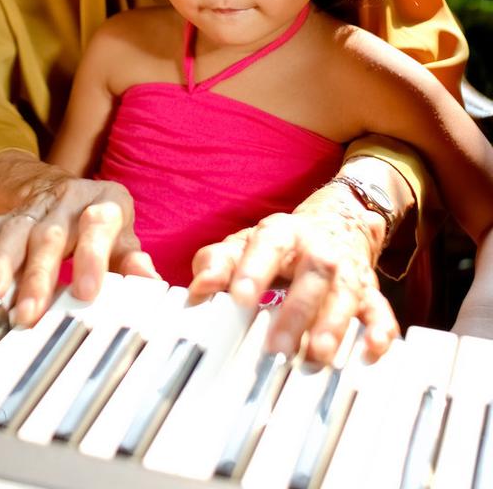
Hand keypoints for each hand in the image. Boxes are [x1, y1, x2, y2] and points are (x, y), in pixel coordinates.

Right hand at [0, 150, 158, 325]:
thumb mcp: (125, 234)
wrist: (73, 189)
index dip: (93, 258)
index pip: (99, 227)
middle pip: (50, 237)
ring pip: (14, 233)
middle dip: (38, 275)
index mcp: (103, 204)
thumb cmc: (103, 220)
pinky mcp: (6, 215)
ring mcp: (33, 208)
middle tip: (28, 312)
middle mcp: (65, 202)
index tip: (87, 292)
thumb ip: (132, 258)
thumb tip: (151, 283)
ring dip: (0, 264)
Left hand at [189, 197, 398, 362]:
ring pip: (347, 294)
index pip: (269, 245)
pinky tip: (371, 353)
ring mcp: (348, 271)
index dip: (255, 269)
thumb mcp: (246, 244)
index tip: (240, 298)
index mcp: (283, 233)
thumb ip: (218, 264)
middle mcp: (319, 250)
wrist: (337, 221)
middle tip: (275, 347)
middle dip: (297, 311)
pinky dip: (379, 332)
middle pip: (314, 273)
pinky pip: (381, 310)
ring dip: (334, 325)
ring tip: (316, 356)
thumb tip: (197, 292)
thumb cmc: (280, 243)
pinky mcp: (370, 293)